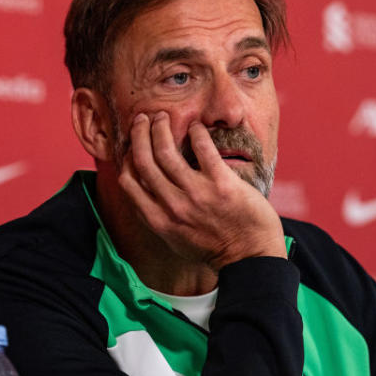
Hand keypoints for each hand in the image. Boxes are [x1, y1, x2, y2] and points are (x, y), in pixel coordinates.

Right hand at [118, 111, 285, 270]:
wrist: (249, 258)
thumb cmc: (213, 248)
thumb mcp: (175, 238)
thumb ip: (158, 215)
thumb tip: (144, 190)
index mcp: (159, 220)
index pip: (129, 182)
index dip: (126, 157)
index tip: (132, 143)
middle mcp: (173, 207)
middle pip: (144, 161)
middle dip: (140, 134)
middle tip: (143, 119)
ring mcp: (197, 195)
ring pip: (166, 152)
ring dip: (161, 128)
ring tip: (162, 117)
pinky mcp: (222, 184)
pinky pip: (203, 149)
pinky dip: (196, 132)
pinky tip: (196, 126)